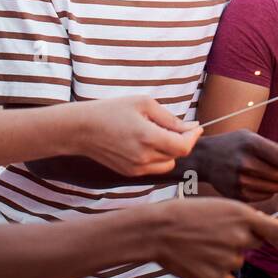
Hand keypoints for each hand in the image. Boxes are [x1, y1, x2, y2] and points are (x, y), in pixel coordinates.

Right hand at [73, 96, 201, 175]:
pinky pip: (153, 168)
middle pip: (177, 155)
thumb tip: (190, 127)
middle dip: (181, 140)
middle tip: (175, 126)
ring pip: (167, 164)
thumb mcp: (143, 103)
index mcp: (147, 137)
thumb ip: (169, 118)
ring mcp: (136, 168)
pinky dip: (157, 157)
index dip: (193, 137)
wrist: (81, 129)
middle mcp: (143, 157)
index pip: (183, 146)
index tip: (196, 127)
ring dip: (169, 151)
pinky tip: (146, 143)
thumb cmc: (111, 110)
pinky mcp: (130, 174)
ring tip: (157, 134)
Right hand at [145, 198, 277, 277]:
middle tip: (215, 236)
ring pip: (238, 262)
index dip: (272, 232)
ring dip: (225, 258)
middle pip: (254, 244)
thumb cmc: (186, 213)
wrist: (157, 231)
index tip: (267, 235)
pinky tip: (202, 263)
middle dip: (241, 241)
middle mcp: (239, 237)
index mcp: (241, 215)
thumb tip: (267, 226)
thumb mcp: (218, 205)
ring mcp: (228, 259)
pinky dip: (219, 276)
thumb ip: (243, 217)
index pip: (276, 230)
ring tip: (201, 247)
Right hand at [189, 131, 277, 199]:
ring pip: (277, 187)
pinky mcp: (239, 195)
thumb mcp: (253, 138)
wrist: (205, 158)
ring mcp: (241, 181)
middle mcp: (245, 163)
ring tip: (266, 171)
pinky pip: (266, 195)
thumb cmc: (235, 145)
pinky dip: (268, 189)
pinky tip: (258, 180)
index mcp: (250, 144)